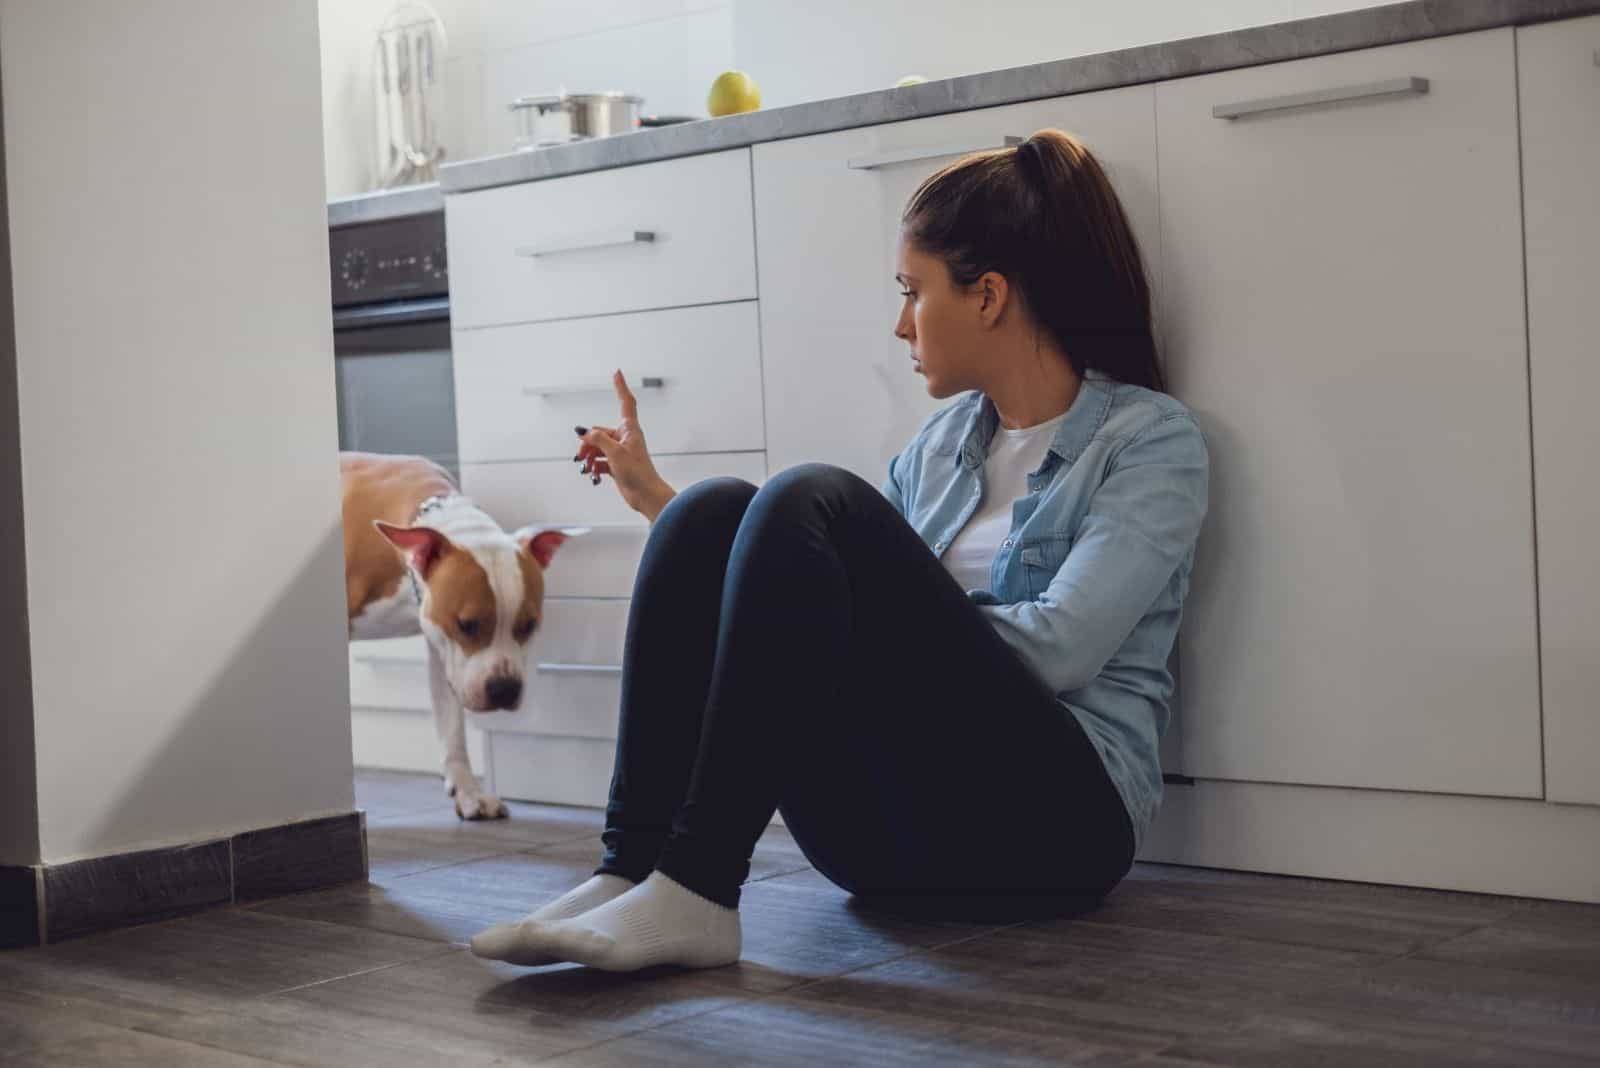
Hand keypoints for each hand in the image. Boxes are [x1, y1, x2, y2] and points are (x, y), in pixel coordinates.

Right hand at [574, 370, 676, 521]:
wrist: (645, 496)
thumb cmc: (638, 474)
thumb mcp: (615, 453)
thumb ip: (598, 440)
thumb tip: (583, 432)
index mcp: (629, 429)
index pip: (625, 402)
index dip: (620, 386)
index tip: (616, 372)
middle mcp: (625, 438)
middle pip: (599, 432)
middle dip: (587, 443)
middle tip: (581, 456)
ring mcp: (620, 451)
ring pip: (597, 447)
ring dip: (588, 456)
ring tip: (585, 467)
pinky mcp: (616, 464)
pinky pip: (599, 460)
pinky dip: (593, 466)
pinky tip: (592, 475)